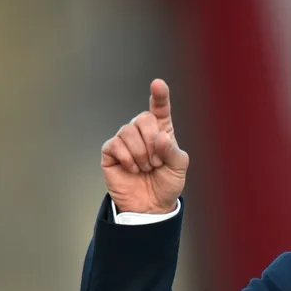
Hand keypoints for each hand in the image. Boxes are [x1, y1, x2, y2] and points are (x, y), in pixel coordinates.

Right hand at [101, 79, 188, 213]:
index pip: (160, 108)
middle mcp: (142, 132)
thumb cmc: (167, 184)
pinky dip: (128, 158)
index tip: (158, 84)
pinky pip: (115, 145)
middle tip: (157, 163)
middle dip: (153, 143)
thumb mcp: (179, 167)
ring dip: (141, 154)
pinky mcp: (110, 152)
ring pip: (128, 131)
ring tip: (146, 168)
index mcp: (162, 131)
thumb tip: (160, 137)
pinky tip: (132, 169)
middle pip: (143, 119)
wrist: (151, 206)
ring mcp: (125, 141)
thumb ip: (173, 150)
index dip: (159, 96)